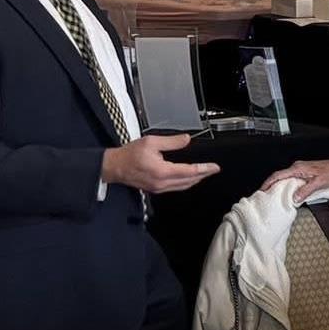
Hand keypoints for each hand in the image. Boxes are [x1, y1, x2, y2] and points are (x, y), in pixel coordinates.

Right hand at [101, 133, 218, 193]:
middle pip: (189, 181)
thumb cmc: (129, 155)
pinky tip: (189, 178)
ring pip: (184, 186)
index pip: (190, 171)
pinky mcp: (156, 189)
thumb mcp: (151, 142)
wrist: (114, 167)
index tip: (214, 167)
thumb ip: (171, 142)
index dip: (204, 169)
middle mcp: (162, 182)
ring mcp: (159, 188)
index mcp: (162, 171)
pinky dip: (186, 182)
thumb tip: (186, 140)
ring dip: (195, 180)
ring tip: (204, 173)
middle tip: (213, 170)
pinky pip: (176, 188)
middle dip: (203, 175)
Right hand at [260, 158, 328, 201]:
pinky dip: (286, 185)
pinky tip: (287, 192)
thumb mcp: (318, 183)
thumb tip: (295, 198)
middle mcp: (297, 167)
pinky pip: (291, 178)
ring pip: (285, 177)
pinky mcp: (304, 172)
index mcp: (298, 168)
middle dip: (270, 185)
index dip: (268, 182)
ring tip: (274, 195)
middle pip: (279, 176)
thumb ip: (305, 191)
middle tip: (265, 194)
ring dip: (278, 185)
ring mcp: (300, 169)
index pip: (278, 175)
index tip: (262, 189)